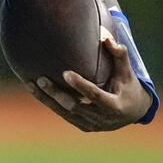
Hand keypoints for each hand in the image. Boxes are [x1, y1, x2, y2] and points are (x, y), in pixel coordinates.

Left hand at [31, 35, 154, 131]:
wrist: (133, 112)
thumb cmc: (129, 86)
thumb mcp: (127, 71)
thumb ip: (119, 55)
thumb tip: (105, 37)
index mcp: (114, 106)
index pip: (94, 95)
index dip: (80, 85)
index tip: (65, 73)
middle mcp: (101, 119)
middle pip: (73, 107)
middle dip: (56, 94)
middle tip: (40, 79)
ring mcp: (91, 125)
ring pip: (64, 112)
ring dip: (46, 99)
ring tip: (30, 84)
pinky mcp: (82, 126)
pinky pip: (63, 114)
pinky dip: (50, 103)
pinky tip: (36, 91)